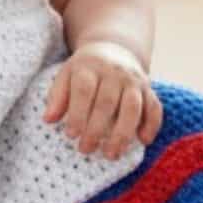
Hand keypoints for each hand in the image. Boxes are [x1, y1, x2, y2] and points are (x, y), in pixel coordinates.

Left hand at [42, 41, 161, 159]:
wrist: (113, 48)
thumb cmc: (85, 69)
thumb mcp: (66, 75)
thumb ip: (57, 96)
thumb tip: (48, 119)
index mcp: (89, 67)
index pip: (84, 91)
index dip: (77, 114)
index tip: (71, 135)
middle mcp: (113, 72)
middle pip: (107, 102)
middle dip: (96, 129)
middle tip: (86, 150)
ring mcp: (133, 80)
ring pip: (132, 107)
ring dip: (123, 133)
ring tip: (112, 154)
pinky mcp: (149, 88)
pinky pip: (155, 107)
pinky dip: (152, 125)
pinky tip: (143, 141)